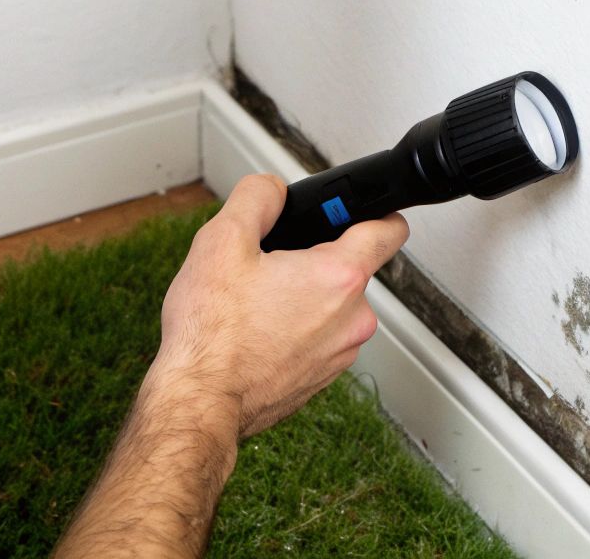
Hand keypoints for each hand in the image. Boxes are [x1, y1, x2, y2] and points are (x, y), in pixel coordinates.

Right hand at [149, 173, 408, 438]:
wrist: (199, 401)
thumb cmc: (212, 332)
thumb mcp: (222, 240)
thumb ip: (257, 198)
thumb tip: (272, 189)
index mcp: (339, 277)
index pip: (389, 230)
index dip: (373, 211)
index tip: (352, 212)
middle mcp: (352, 318)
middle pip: (349, 269)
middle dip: (314, 261)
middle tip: (270, 265)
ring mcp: (340, 353)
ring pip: (331, 307)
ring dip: (303, 299)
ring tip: (256, 304)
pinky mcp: (321, 379)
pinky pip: (318, 339)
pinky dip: (296, 331)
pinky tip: (256, 333)